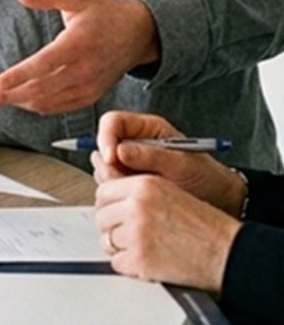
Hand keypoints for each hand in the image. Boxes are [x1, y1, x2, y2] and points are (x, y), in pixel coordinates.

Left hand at [0, 0, 160, 114]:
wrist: (138, 34)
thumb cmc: (103, 11)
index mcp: (78, 44)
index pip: (44, 65)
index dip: (18, 76)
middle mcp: (83, 71)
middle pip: (39, 90)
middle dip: (5, 96)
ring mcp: (86, 87)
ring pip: (45, 103)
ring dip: (14, 101)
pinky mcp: (87, 97)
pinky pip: (55, 107)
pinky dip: (32, 105)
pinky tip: (13, 98)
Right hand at [92, 110, 245, 215]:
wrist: (220, 202)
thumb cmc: (207, 177)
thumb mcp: (182, 163)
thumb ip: (151, 155)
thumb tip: (120, 150)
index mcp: (147, 129)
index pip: (113, 122)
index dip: (106, 137)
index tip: (111, 157)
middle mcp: (135, 144)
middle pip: (104, 145)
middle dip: (108, 163)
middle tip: (123, 180)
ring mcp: (131, 165)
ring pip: (104, 167)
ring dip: (113, 180)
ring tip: (138, 191)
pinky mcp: (131, 184)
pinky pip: (112, 185)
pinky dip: (118, 193)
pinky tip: (137, 200)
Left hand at [95, 172, 240, 292]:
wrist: (226, 252)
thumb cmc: (205, 226)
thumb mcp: (169, 191)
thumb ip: (138, 191)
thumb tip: (108, 193)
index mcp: (144, 185)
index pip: (104, 191)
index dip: (108, 204)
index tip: (114, 212)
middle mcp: (137, 206)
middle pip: (101, 216)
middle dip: (111, 226)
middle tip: (128, 234)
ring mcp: (136, 233)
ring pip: (106, 240)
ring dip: (120, 247)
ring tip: (142, 247)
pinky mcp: (139, 259)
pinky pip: (116, 262)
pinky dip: (128, 265)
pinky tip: (147, 261)